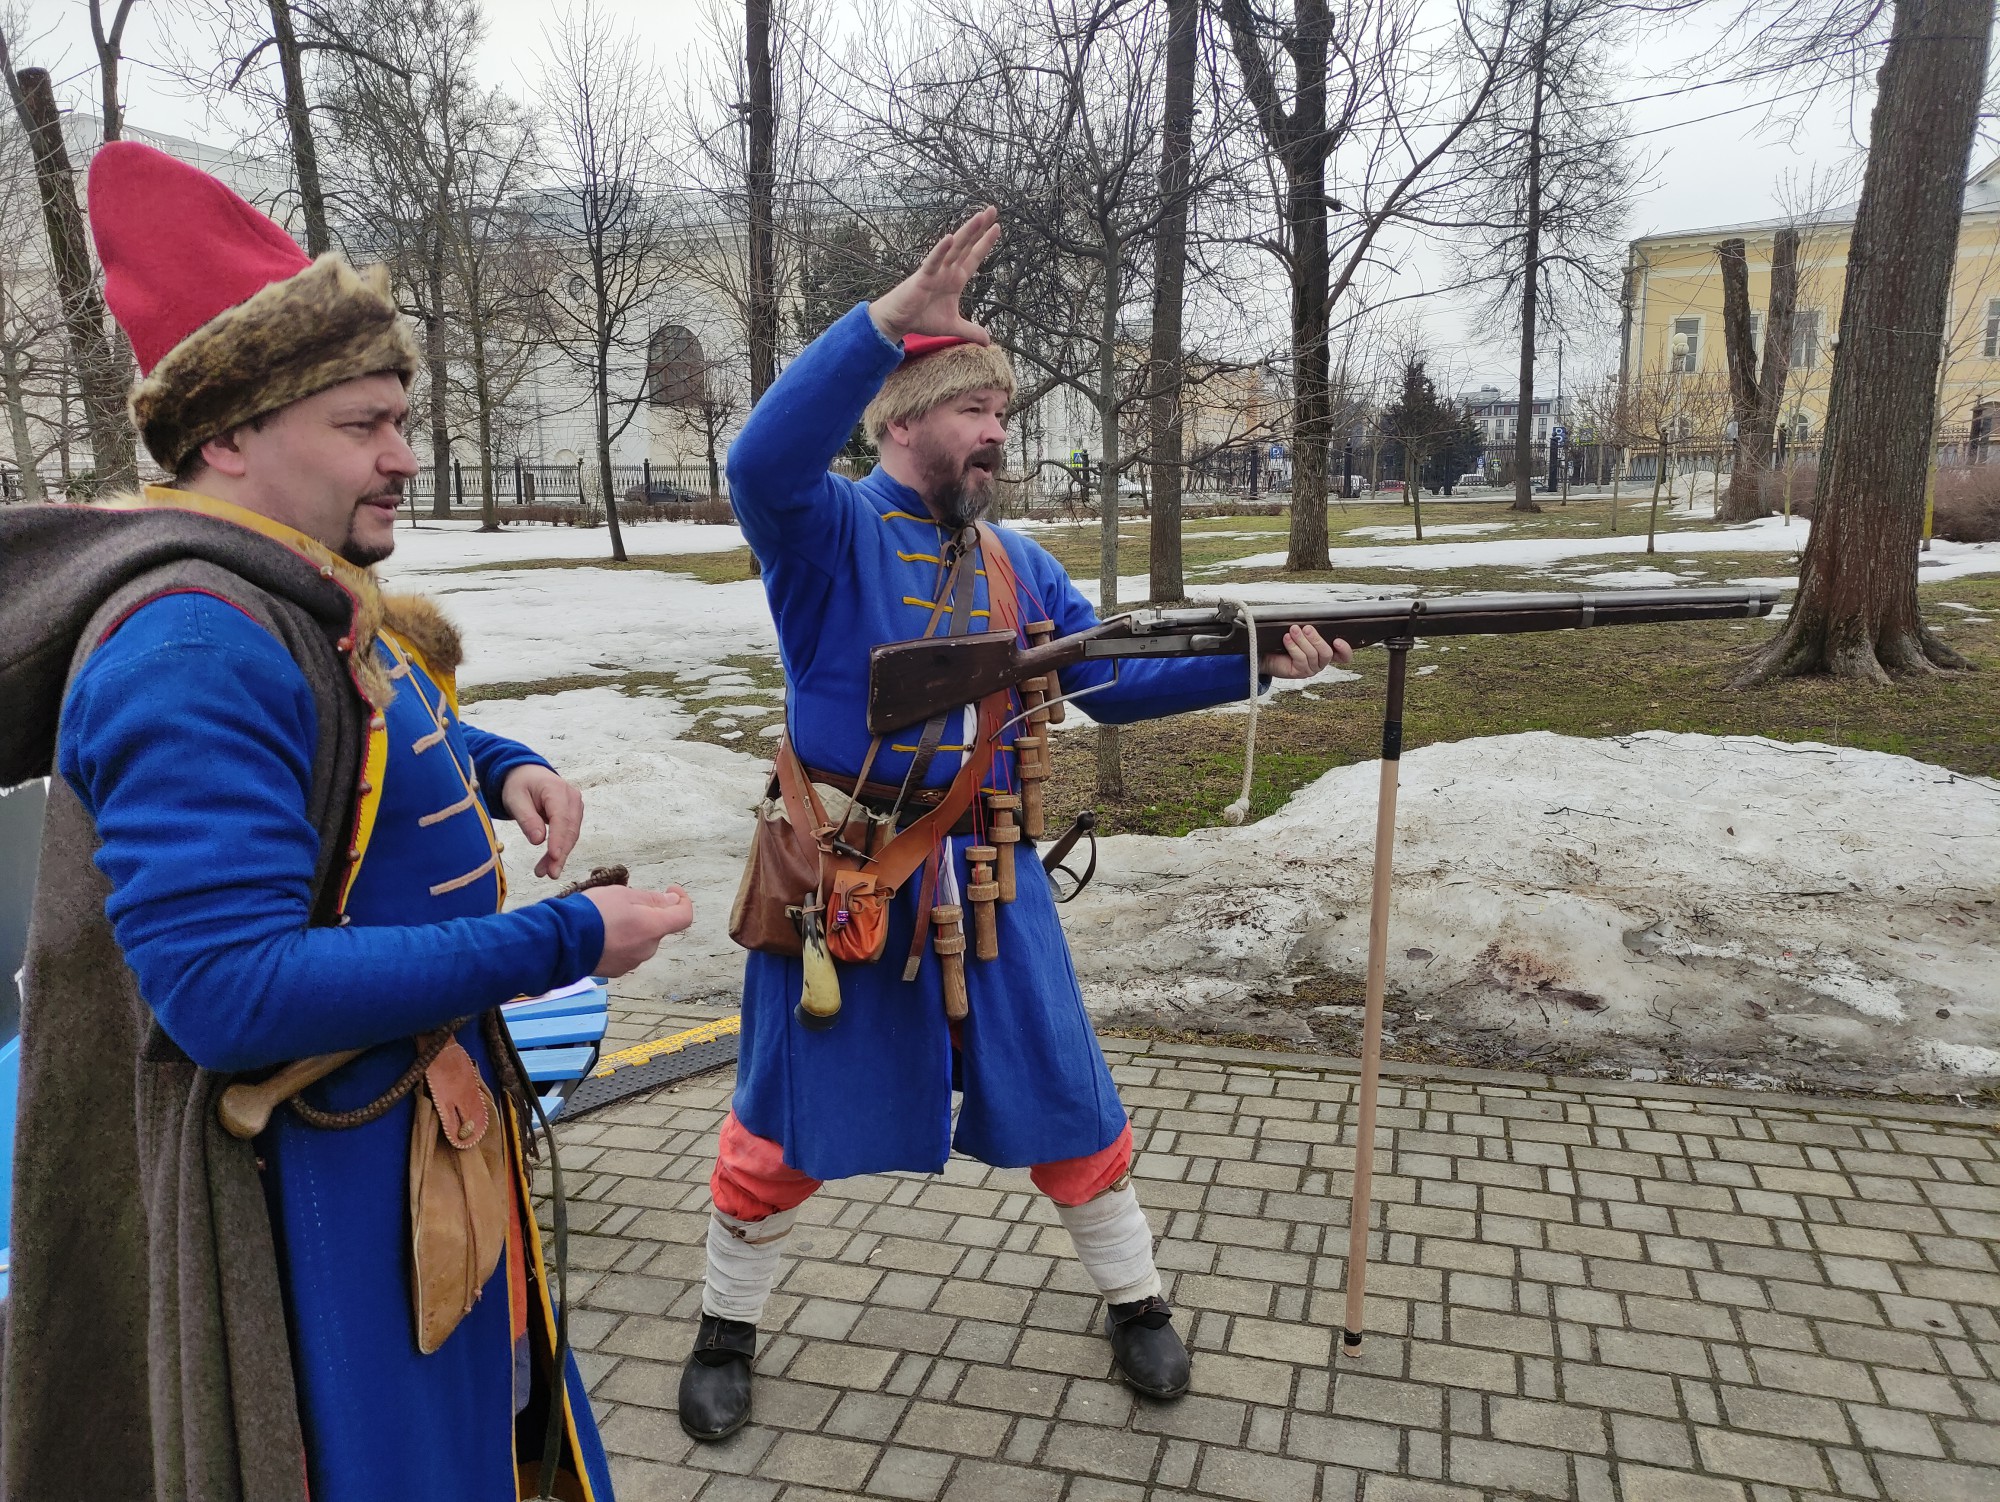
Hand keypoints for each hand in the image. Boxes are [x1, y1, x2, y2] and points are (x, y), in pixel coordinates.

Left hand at [500, 765, 583, 879]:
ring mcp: (575, 807)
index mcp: (556, 789)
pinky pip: (569, 835)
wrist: (527, 774)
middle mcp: (572, 798)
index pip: (560, 817)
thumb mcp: (515, 799)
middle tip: (550, 873)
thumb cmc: (519, 785)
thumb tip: (538, 840)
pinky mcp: (573, 816)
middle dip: (560, 853)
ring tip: (544, 872)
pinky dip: (559, 849)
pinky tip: (549, 862)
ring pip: (571, 835)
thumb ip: (527, 819)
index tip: (554, 856)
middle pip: (569, 829)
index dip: (558, 838)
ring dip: (560, 855)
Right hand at [583, 885, 692, 975]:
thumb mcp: (623, 895)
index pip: (684, 917)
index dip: (683, 901)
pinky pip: (626, 952)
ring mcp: (632, 962)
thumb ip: (652, 899)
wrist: (562, 942)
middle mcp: (647, 949)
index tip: (671, 891)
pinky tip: (601, 933)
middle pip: (658, 928)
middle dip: (648, 913)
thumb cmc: (592, 914)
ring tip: (607, 918)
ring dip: (633, 928)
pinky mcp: (617, 970)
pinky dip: (620, 941)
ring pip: (641, 940)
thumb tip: (673, 901)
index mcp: (653, 928)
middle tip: (624, 902)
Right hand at [868, 206, 1001, 345]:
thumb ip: (970, 331)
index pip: (974, 257)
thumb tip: (988, 342)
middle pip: (967, 245)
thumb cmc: (922, 319)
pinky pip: (933, 261)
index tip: (997, 227)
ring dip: (967, 232)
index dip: (985, 243)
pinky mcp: (922, 277)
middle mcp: (948, 270)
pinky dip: (941, 250)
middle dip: (980, 228)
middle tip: (993, 209)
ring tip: (979, 217)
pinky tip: (950, 238)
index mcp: (956, 279)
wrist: (899, 322)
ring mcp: (936, 271)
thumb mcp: (953, 326)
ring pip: (954, 248)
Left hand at [1261, 623, 1349, 678]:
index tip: (1338, 640)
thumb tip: (1311, 619)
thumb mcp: (1302, 633)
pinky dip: (1293, 647)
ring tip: (1293, 630)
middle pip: (1326, 653)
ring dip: (1302, 640)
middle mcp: (1320, 662)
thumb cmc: (1286, 641)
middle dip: (1316, 639)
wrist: (1268, 654)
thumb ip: (1310, 629)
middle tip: (1307, 628)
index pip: (1344, 656)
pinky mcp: (1299, 672)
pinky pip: (1299, 659)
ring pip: (1312, 655)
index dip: (1345, 650)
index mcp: (1325, 652)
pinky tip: (1287, 639)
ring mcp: (1311, 669)